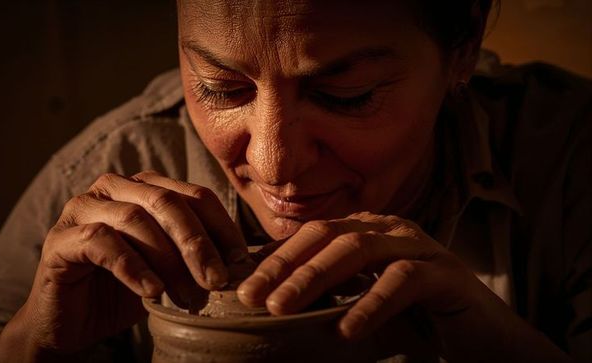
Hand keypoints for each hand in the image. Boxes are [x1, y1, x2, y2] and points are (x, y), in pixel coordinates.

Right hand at [0, 171, 247, 359]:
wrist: (72, 322)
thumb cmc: (126, 290)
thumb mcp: (171, 270)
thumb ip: (196, 255)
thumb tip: (240, 262)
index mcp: (146, 188)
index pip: (194, 196)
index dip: (221, 227)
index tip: (240, 262)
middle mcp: (114, 188)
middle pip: (167, 202)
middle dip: (198, 244)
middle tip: (217, 281)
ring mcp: (83, 209)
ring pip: (136, 220)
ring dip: (169, 262)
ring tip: (189, 297)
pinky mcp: (61, 238)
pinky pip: (101, 242)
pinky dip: (133, 267)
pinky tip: (151, 292)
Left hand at [237, 212, 570, 360]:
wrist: (484, 343)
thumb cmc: (416, 323)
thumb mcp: (361, 309)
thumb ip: (327, 301)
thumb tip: (274, 307)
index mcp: (367, 232)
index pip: (312, 236)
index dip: (275, 260)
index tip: (244, 290)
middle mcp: (390, 230)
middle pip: (328, 236)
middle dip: (286, 267)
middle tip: (253, 298)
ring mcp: (419, 246)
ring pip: (359, 250)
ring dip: (316, 278)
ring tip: (283, 309)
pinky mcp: (445, 273)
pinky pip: (403, 280)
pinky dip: (371, 303)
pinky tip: (346, 330)